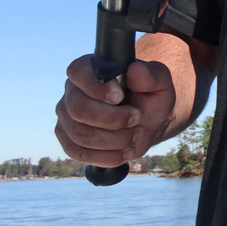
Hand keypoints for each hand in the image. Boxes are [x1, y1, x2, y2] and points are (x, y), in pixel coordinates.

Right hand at [54, 55, 175, 166]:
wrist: (148, 121)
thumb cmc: (151, 96)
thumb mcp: (160, 83)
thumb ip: (152, 75)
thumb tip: (136, 69)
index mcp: (90, 69)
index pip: (78, 71)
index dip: (97, 87)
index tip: (120, 97)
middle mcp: (72, 92)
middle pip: (78, 110)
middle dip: (112, 119)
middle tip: (136, 118)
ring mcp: (67, 118)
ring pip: (80, 135)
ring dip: (114, 140)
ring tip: (137, 135)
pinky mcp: (69, 141)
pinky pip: (80, 154)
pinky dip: (107, 156)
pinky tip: (126, 151)